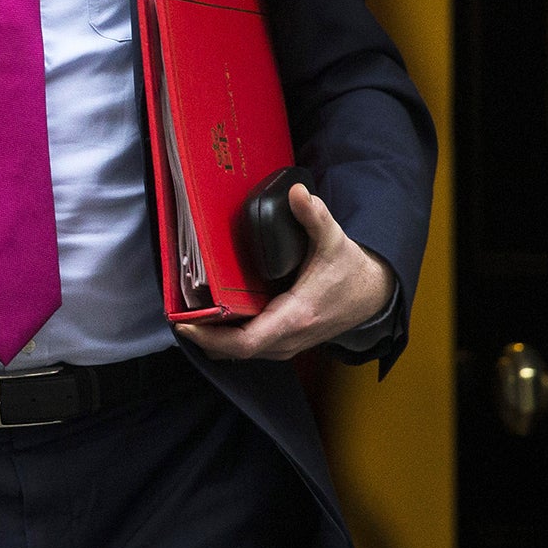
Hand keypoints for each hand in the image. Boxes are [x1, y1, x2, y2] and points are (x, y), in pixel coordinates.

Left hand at [176, 181, 393, 360]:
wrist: (371, 295)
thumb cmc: (350, 271)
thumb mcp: (335, 241)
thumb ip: (315, 217)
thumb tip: (297, 193)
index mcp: (295, 316)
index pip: (245, 342)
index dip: (210, 337)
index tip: (184, 323)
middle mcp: (288, 338)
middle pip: (234, 351)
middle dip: (204, 337)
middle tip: (176, 314)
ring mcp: (286, 345)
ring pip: (241, 353)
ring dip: (214, 339)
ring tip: (189, 315)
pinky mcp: (285, 342)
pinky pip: (250, 347)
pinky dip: (228, 339)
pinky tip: (214, 318)